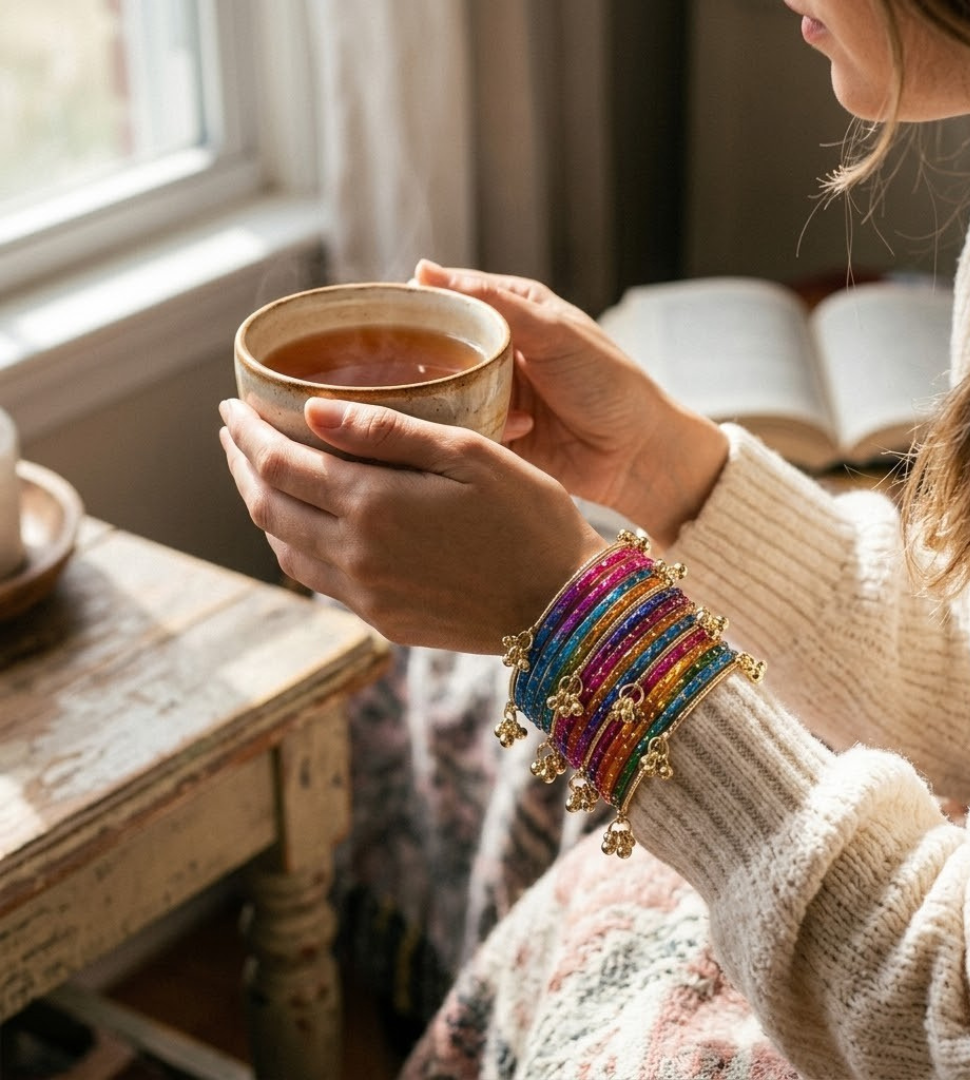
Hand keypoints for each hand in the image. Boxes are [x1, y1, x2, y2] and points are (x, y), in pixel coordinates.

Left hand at [218, 397, 605, 652]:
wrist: (564, 606)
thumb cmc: (530, 517)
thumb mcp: (468, 456)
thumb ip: (387, 433)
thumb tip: (312, 412)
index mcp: (372, 506)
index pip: (278, 463)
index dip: (245, 431)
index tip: (231, 405)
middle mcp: (355, 556)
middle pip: (267, 506)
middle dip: (242, 464)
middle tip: (234, 432)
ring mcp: (366, 596)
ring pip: (284, 548)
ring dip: (262, 506)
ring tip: (259, 473)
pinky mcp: (383, 621)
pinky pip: (317, 580)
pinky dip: (294, 544)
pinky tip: (305, 524)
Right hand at [415, 260, 727, 546]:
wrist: (640, 453)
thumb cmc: (608, 382)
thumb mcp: (552, 331)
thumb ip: (494, 303)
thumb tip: (424, 270)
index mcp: (514, 312)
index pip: (450, 299)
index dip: (414, 307)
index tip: (379, 320)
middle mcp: (500, 351)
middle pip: (438, 349)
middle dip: (419, 361)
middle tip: (391, 372)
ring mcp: (497, 394)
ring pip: (444, 392)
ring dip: (443, 400)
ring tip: (440, 404)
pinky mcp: (498, 435)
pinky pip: (462, 431)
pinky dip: (468, 432)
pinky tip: (493, 433)